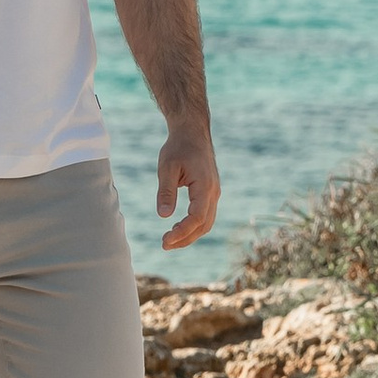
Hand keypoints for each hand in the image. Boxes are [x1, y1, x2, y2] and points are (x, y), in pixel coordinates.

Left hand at [156, 127, 219, 252]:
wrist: (192, 132)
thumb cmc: (178, 147)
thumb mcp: (166, 167)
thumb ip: (166, 192)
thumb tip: (163, 216)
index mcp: (205, 186)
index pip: (196, 217)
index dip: (182, 232)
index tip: (165, 240)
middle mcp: (213, 192)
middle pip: (204, 225)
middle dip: (185, 239)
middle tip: (164, 245)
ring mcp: (214, 193)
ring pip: (207, 222)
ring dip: (190, 234)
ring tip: (169, 240)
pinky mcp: (210, 192)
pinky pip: (205, 215)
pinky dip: (193, 226)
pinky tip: (177, 228)